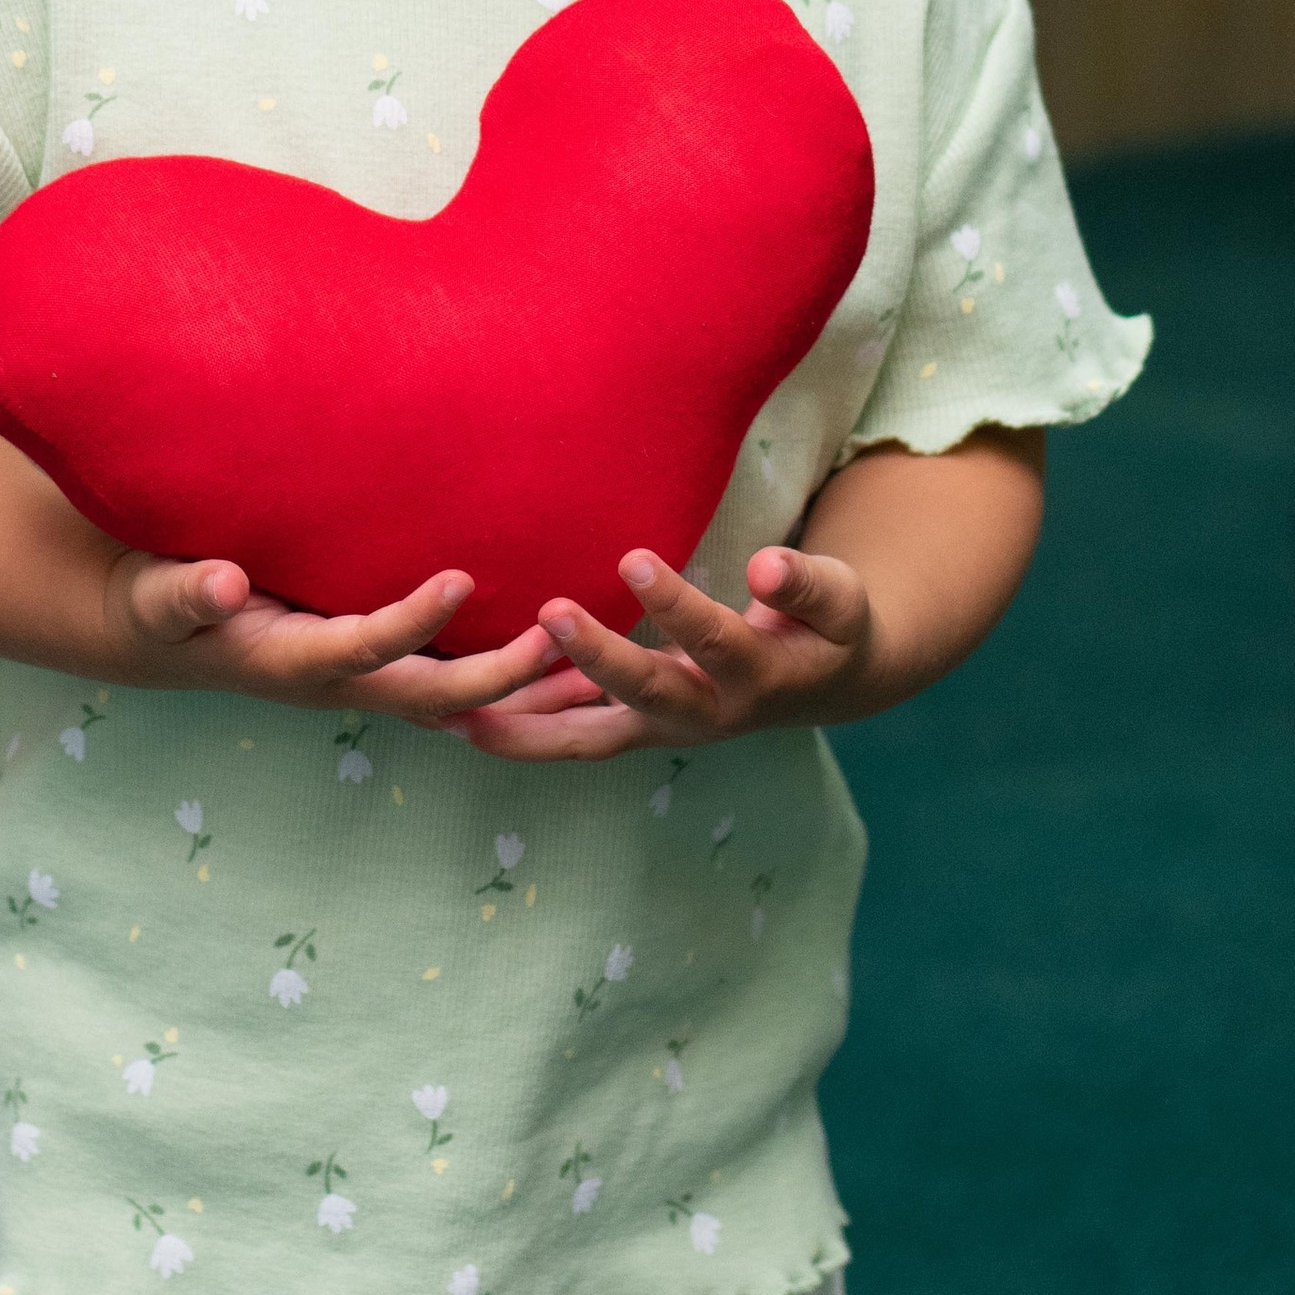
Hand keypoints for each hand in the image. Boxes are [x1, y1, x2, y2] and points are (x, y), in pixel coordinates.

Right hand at [102, 551, 554, 730]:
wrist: (159, 634)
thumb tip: (221, 582)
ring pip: (456, 699)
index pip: (366, 649)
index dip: (412, 621)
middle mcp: (341, 682)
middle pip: (434, 693)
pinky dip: (506, 681)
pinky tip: (563, 659)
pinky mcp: (375, 666)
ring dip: (523, 692)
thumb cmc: (157, 602)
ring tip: (601, 671)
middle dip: (501, 675)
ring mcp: (363, 680)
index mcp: (294, 662)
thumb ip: (186, 591)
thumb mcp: (158, 596)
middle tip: (566, 639)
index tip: (462, 577)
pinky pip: (451, 682)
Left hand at [451, 543, 874, 760]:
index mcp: (755, 676)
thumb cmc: (827, 624)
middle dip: (594, 659)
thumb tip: (768, 564)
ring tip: (460, 716)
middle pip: (643, 693)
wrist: (826, 681)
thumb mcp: (834, 597)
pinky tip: (469, 721)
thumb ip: (804, 583)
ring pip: (592, 737)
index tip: (632, 557)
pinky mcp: (638, 728)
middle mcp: (704, 714)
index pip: (710, 638)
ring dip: (529, 729)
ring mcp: (666, 729)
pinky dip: (526, 733)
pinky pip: (576, 738)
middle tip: (548, 612)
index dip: (674, 603)